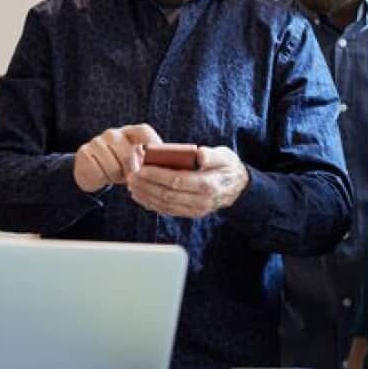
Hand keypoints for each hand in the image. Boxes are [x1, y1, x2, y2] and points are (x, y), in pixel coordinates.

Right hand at [73, 124, 162, 192]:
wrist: (92, 170)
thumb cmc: (121, 166)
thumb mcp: (135, 162)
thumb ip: (149, 162)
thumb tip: (169, 171)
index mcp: (130, 133)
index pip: (144, 131)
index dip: (153, 143)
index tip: (158, 158)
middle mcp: (113, 134)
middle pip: (127, 153)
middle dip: (131, 170)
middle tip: (132, 179)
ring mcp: (97, 141)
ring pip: (112, 165)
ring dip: (116, 177)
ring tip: (116, 176)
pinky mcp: (84, 152)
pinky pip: (97, 170)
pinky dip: (103, 178)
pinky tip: (104, 176)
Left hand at [127, 146, 248, 217]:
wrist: (236, 187)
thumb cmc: (226, 167)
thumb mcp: (224, 156)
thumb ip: (212, 155)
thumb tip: (200, 154)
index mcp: (208, 185)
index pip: (177, 181)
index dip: (157, 176)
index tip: (141, 169)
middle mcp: (201, 201)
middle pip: (167, 195)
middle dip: (146, 186)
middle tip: (131, 176)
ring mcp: (195, 210)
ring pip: (165, 205)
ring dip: (145, 196)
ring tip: (132, 185)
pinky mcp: (190, 213)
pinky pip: (167, 210)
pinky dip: (151, 203)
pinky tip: (140, 195)